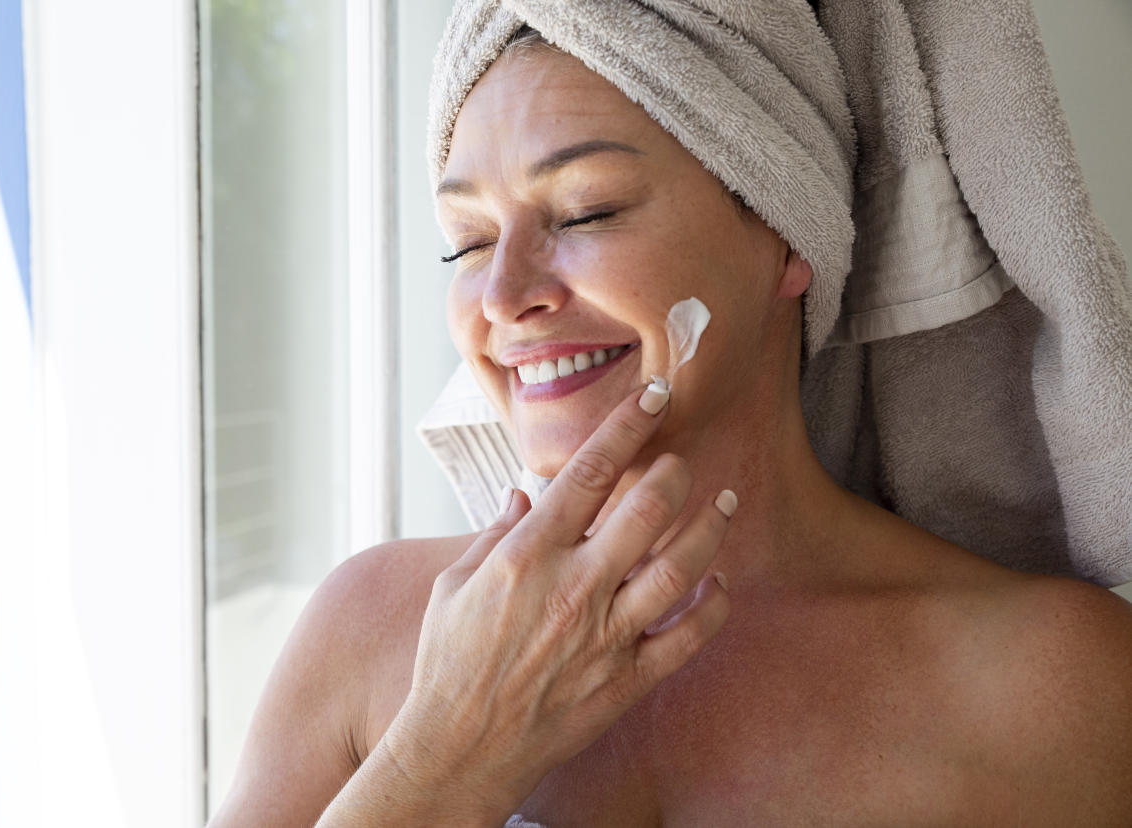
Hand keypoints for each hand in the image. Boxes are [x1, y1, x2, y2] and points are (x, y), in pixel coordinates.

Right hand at [380, 383, 735, 821]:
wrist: (460, 747)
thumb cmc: (449, 662)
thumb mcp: (453, 585)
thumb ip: (494, 533)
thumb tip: (522, 495)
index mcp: (527, 555)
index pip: (589, 471)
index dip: (628, 424)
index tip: (655, 395)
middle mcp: (574, 588)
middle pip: (648, 510)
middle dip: (675, 472)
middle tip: (683, 460)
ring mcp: (606, 636)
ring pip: (681, 569)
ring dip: (711, 528)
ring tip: (724, 502)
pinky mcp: (627, 679)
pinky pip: (688, 637)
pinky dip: (714, 607)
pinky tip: (720, 583)